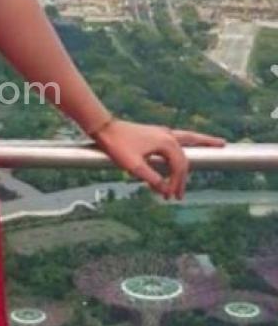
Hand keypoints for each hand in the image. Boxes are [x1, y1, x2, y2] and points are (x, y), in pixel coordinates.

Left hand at [91, 119, 226, 199]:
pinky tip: (191, 144)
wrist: (104, 128)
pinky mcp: (157, 133)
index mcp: (166, 142)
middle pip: (185, 158)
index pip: (179, 167)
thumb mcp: (133, 166)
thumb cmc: (117, 145)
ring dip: (204, 143)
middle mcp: (168, 135)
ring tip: (220, 144)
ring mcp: (163, 132)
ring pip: (190, 139)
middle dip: (183, 178)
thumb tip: (165, 190)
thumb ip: (151, 178)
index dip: (176, 184)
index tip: (169, 197)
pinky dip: (189, 142)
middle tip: (180, 195)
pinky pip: (179, 138)